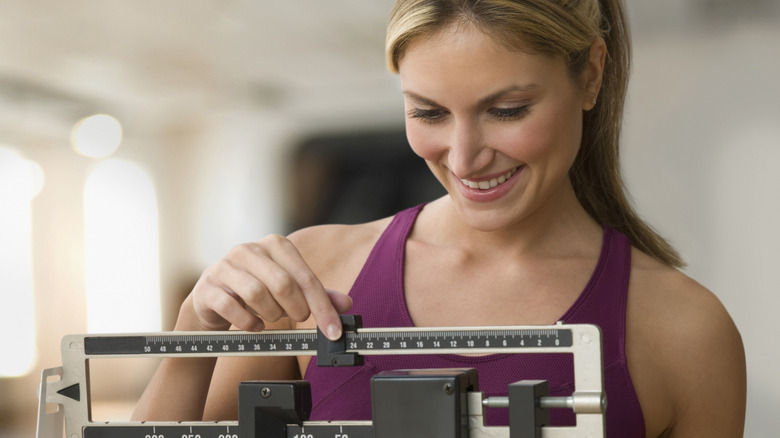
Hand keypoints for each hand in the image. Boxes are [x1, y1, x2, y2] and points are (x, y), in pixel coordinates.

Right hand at [180, 234, 352, 339]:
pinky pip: (232, 308)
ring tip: (272, 317)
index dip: (323, 307)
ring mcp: (225, 266)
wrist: (213, 298)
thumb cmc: (257, 290)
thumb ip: (316, 294)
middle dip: (296, 309)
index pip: (306, 277)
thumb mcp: (289, 288)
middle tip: (298, 318)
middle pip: (283, 284)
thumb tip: (345, 304)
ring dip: (271, 314)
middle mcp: (249, 249)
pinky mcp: (208, 287)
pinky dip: (249, 323)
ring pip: (257, 294)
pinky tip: (254, 324)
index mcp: (275, 244)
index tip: (333, 330)